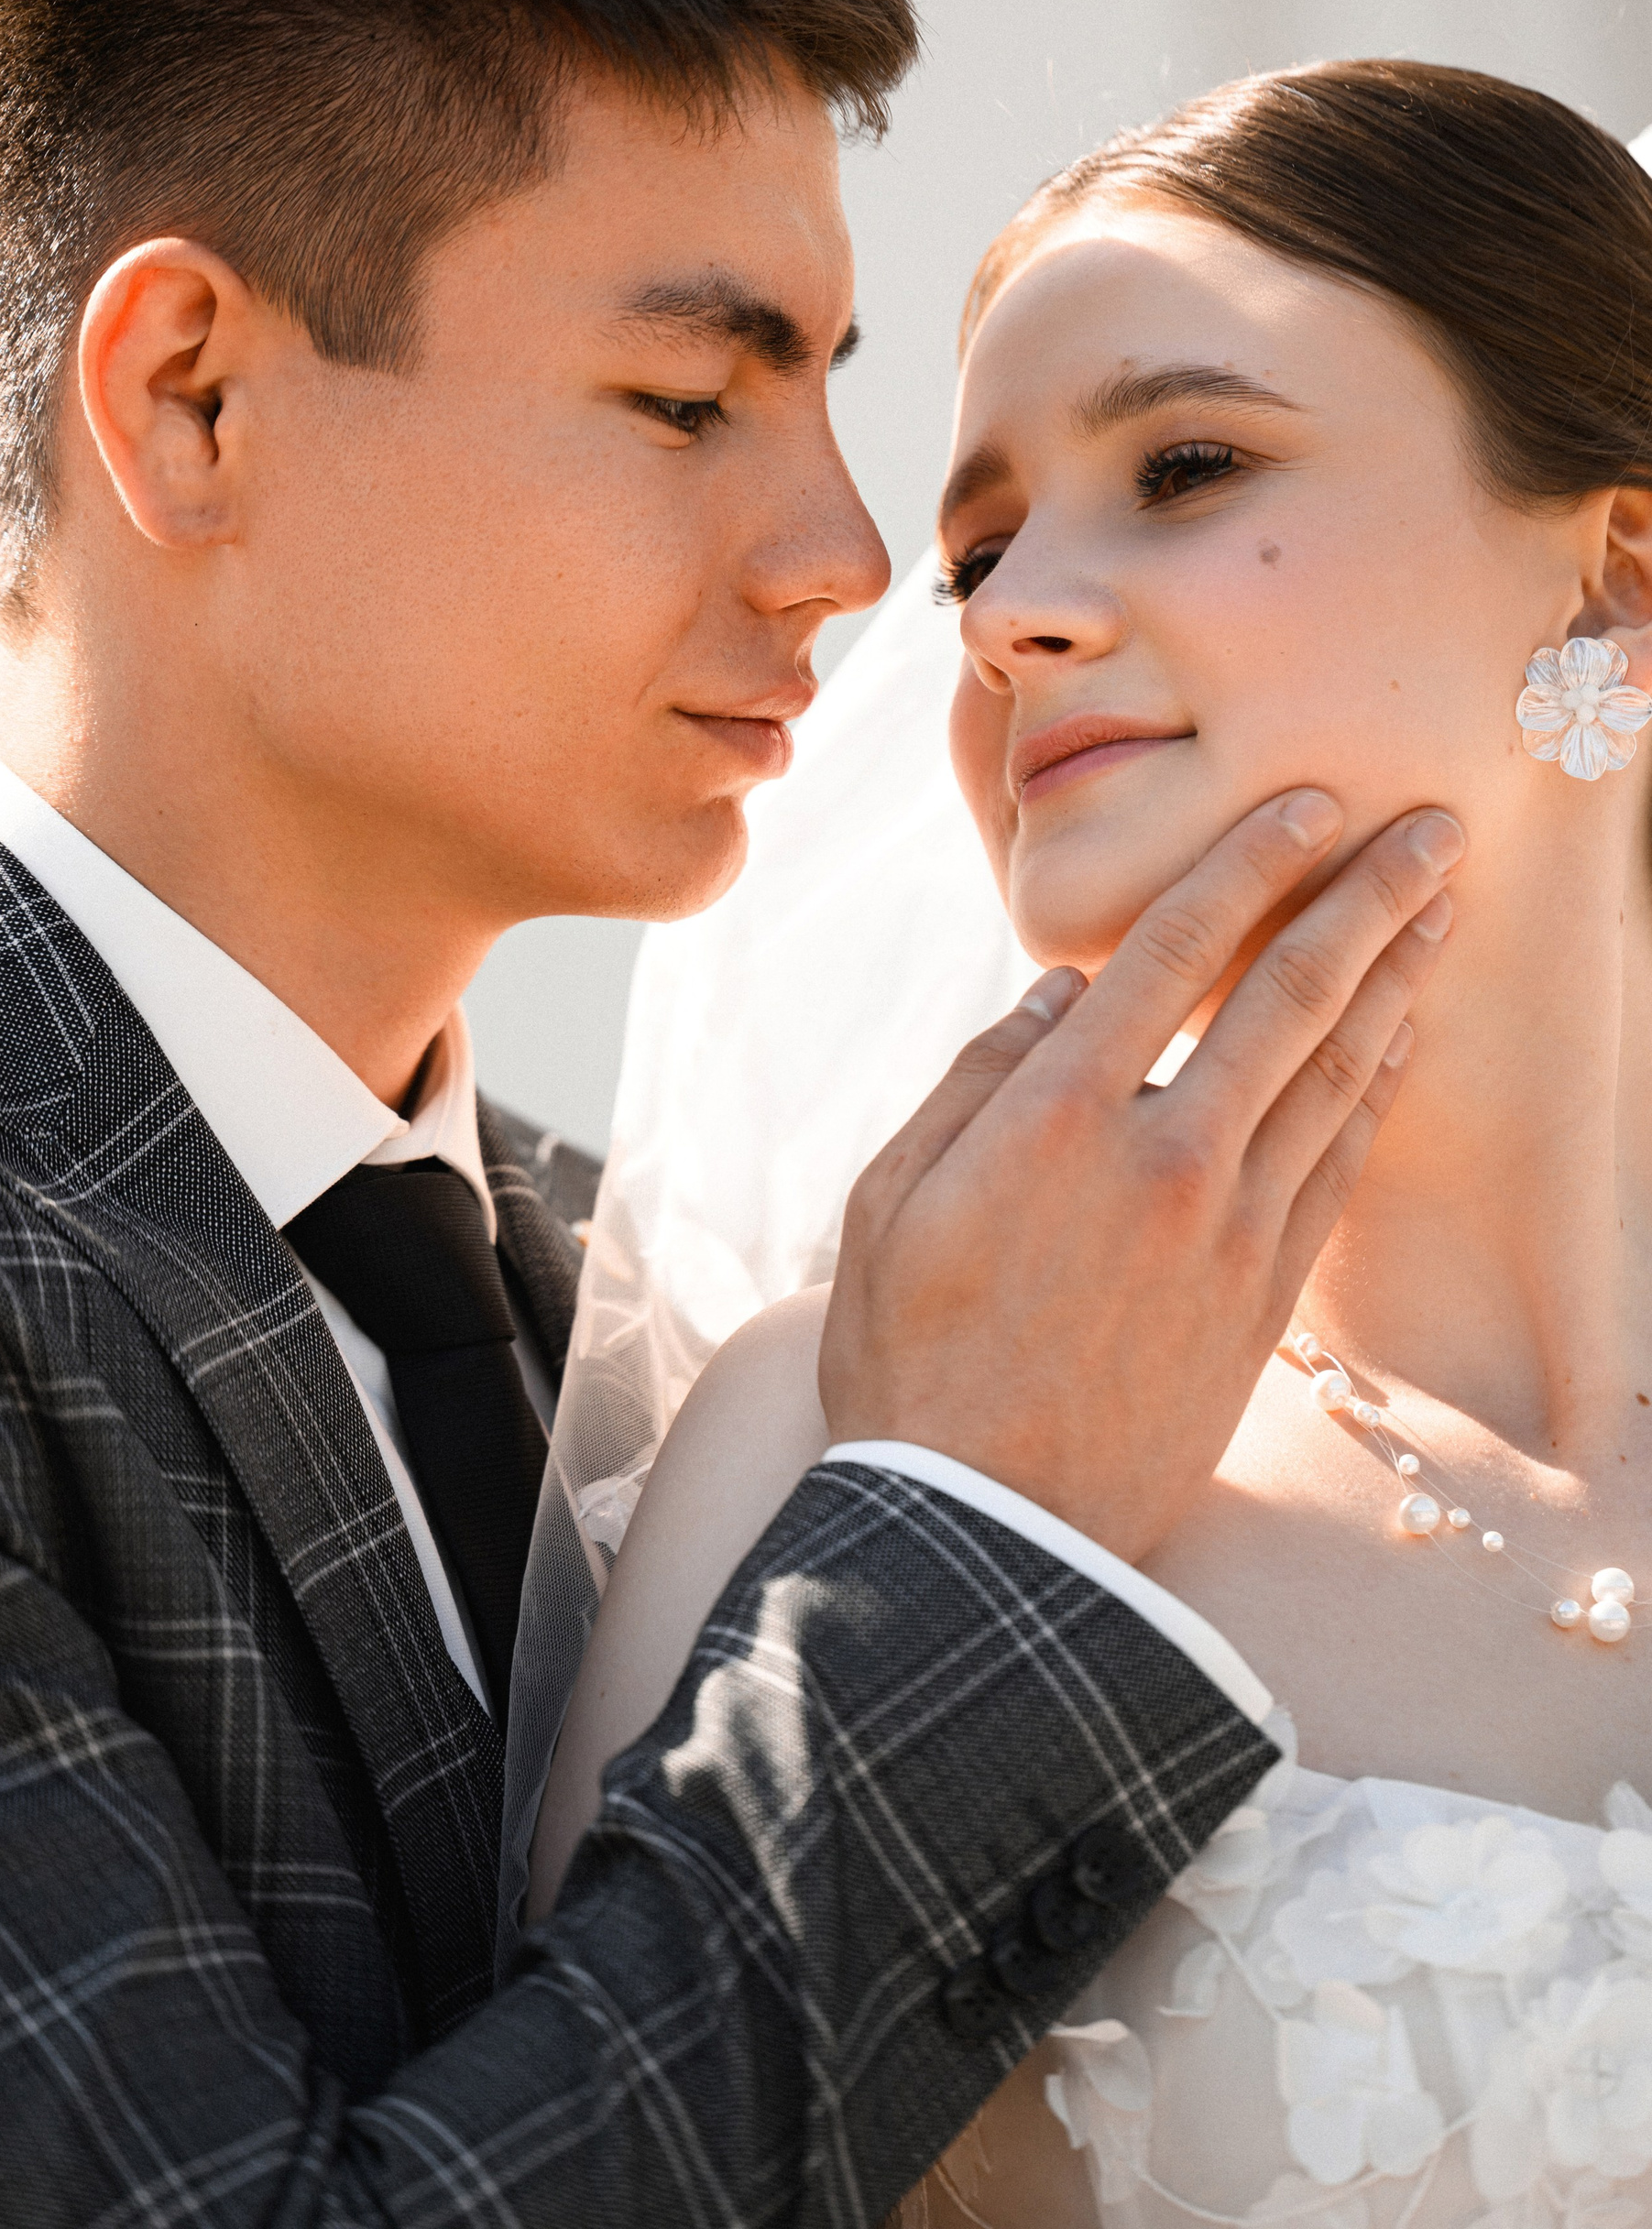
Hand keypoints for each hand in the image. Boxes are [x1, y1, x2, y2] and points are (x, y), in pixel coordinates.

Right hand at [818, 790, 1461, 1560]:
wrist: (989, 1527)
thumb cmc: (910, 1361)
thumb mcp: (888, 1205)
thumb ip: (973, 1081)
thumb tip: (1060, 995)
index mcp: (1055, 1115)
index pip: (1175, 951)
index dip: (1248, 863)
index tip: (1309, 802)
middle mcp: (1163, 1156)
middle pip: (1291, 995)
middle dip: (1368, 897)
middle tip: (1433, 827)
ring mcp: (1228, 1230)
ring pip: (1336, 1073)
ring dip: (1398, 977)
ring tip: (1443, 906)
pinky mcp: (1262, 1295)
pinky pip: (1339, 1163)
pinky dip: (1378, 1086)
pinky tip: (1404, 1036)